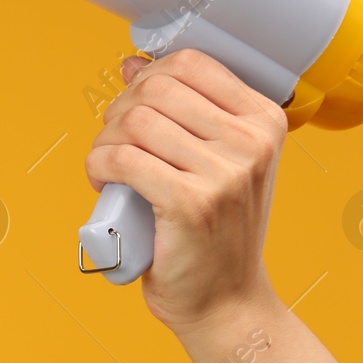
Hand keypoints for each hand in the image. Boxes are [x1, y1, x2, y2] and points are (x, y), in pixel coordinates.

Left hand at [85, 48, 287, 334]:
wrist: (226, 300)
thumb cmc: (215, 229)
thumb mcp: (214, 159)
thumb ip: (182, 110)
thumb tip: (133, 65)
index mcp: (264, 121)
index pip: (189, 63)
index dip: (147, 77)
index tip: (135, 107)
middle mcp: (251, 143)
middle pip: (156, 89)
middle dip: (120, 111)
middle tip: (116, 144)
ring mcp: (225, 174)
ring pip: (133, 122)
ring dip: (104, 142)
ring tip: (109, 166)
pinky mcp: (191, 203)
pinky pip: (121, 160)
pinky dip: (97, 166)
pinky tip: (103, 182)